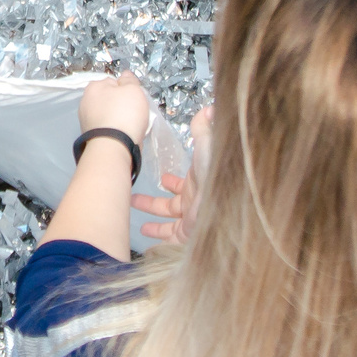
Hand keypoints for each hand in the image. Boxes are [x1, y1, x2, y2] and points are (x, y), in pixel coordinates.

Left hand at [77, 71, 151, 145]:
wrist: (114, 147)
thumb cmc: (124, 114)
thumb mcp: (133, 89)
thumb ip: (129, 80)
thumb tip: (125, 75)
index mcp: (93, 87)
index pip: (113, 82)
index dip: (126, 90)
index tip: (134, 99)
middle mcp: (85, 102)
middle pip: (110, 99)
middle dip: (121, 105)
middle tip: (133, 113)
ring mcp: (85, 121)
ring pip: (108, 115)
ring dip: (117, 119)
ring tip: (129, 127)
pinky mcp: (90, 136)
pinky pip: (106, 129)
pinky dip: (113, 131)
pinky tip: (122, 136)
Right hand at [132, 102, 207, 242]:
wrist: (223, 215)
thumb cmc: (214, 181)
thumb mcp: (207, 149)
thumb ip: (203, 130)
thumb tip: (208, 108)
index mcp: (196, 184)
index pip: (183, 184)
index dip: (172, 182)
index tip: (162, 180)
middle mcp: (193, 204)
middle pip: (170, 206)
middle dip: (152, 204)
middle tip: (133, 201)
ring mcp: (190, 223)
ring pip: (167, 225)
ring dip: (153, 224)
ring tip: (137, 225)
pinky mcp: (185, 239)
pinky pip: (168, 244)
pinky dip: (157, 246)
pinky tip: (146, 248)